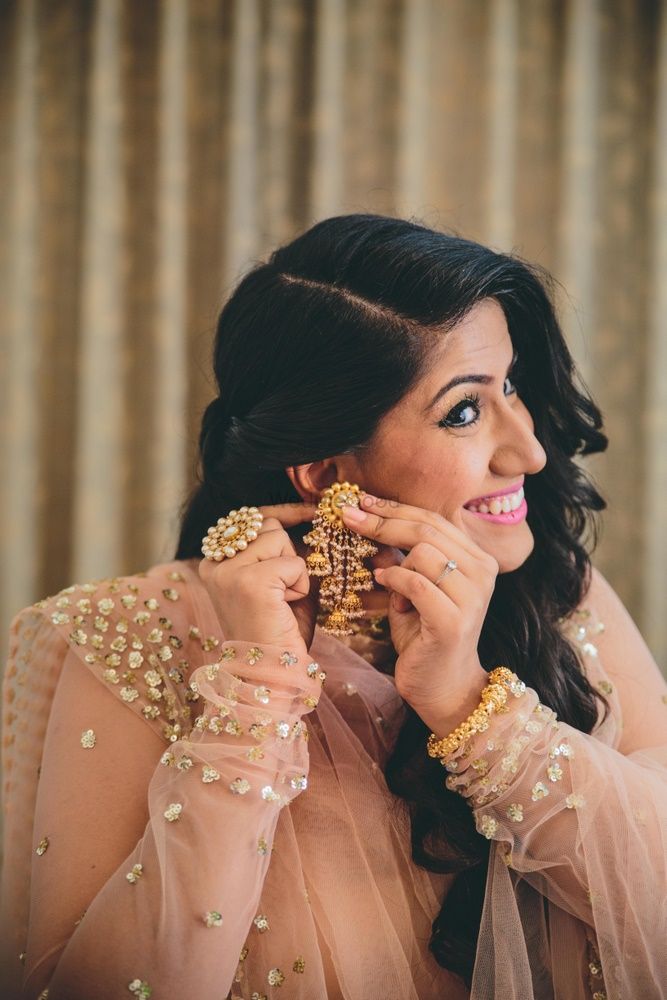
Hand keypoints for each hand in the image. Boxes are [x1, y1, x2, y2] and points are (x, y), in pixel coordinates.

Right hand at [199, 501, 318, 654]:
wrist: (271, 674)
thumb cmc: (278, 630)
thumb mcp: (275, 582)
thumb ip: (278, 550)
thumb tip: (307, 514)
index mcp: (213, 562)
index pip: (250, 519)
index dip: (283, 513)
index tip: (311, 508)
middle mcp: (214, 564)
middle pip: (267, 526)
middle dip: (287, 553)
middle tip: (282, 591)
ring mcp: (229, 571)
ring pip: (279, 539)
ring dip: (293, 570)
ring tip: (282, 600)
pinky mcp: (250, 581)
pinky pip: (294, 563)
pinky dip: (300, 585)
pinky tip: (285, 607)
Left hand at [341, 495, 495, 733]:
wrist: (442, 687)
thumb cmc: (425, 636)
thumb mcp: (414, 589)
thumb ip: (404, 557)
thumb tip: (372, 520)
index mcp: (478, 559)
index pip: (435, 518)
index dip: (396, 507)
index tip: (362, 501)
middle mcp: (483, 572)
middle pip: (427, 528)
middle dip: (383, 520)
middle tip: (349, 516)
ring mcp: (472, 597)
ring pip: (423, 552)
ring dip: (393, 563)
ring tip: (387, 583)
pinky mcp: (453, 620)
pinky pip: (416, 583)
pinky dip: (394, 581)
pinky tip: (387, 590)